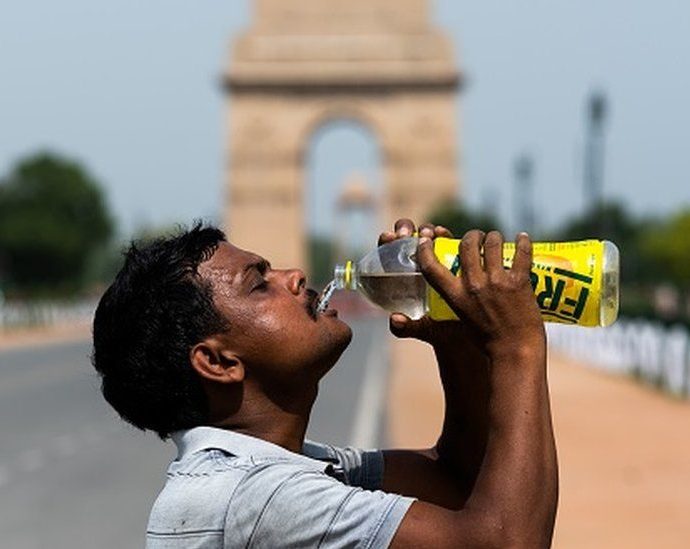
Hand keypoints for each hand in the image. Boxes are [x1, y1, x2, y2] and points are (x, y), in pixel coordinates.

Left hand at [378, 218, 477, 352]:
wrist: (471, 333)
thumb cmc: (443, 332)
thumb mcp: (425, 330)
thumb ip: (407, 328)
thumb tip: (395, 319)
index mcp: (401, 280)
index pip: (387, 256)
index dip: (386, 243)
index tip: (389, 238)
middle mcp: (416, 266)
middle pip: (404, 239)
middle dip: (404, 229)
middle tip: (407, 234)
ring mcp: (435, 260)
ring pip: (425, 237)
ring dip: (425, 230)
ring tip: (428, 233)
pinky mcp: (453, 258)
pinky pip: (446, 241)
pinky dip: (443, 234)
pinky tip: (443, 233)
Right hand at [416, 229, 544, 358]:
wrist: (515, 352)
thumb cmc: (486, 341)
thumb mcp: (457, 320)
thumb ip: (449, 304)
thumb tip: (420, 302)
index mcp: (455, 296)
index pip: (431, 267)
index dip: (425, 249)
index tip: (426, 240)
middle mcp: (474, 286)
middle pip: (467, 244)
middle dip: (472, 236)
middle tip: (478, 237)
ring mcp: (497, 282)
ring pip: (493, 242)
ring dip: (495, 237)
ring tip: (497, 240)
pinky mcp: (519, 282)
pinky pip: (521, 252)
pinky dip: (523, 242)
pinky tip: (523, 238)